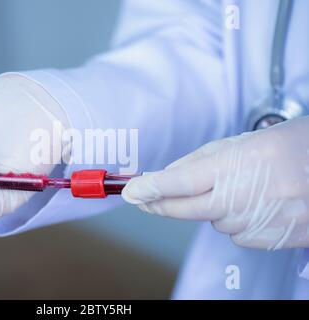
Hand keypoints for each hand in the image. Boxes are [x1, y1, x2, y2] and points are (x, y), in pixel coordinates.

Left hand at [122, 116, 308, 249]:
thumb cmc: (294, 147)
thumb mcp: (244, 141)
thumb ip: (202, 159)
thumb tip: (167, 176)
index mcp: (239, 162)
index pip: (181, 181)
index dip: (152, 188)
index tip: (131, 192)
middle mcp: (246, 195)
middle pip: (185, 208)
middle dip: (160, 204)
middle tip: (144, 199)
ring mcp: (260, 220)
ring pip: (212, 221)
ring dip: (211, 207)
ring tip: (240, 187)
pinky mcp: (271, 239)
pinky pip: (235, 233)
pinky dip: (235, 219)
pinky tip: (255, 203)